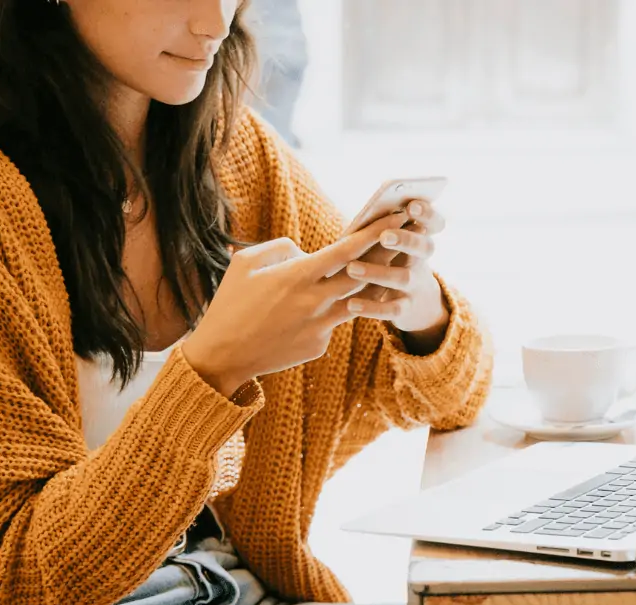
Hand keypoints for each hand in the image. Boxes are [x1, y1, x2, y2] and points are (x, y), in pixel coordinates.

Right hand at [182, 212, 408, 395]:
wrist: (222, 356)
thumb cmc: (229, 305)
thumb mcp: (244, 264)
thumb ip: (278, 248)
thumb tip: (302, 249)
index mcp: (297, 276)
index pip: (347, 250)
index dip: (375, 232)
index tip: (396, 216)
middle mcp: (314, 301)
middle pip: (364, 274)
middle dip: (391, 253)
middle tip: (412, 236)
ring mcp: (320, 326)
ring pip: (360, 302)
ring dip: (381, 285)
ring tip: (399, 271)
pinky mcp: (319, 346)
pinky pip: (334, 323)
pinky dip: (337, 312)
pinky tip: (342, 307)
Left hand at [343, 200, 449, 337]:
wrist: (417, 304)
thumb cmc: (394, 262)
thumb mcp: (396, 245)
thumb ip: (386, 229)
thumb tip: (366, 214)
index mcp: (420, 239)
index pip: (435, 223)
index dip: (427, 214)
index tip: (411, 204)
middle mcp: (422, 261)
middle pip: (423, 247)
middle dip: (405, 240)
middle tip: (385, 236)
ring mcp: (415, 286)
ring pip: (402, 278)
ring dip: (377, 272)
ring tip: (351, 268)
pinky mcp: (405, 309)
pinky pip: (391, 310)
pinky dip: (372, 307)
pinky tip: (351, 304)